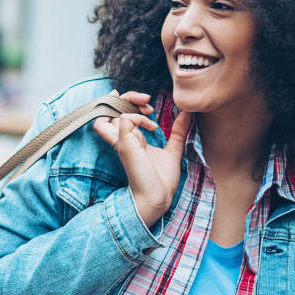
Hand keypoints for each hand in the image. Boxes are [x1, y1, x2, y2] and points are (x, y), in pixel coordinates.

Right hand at [93, 90, 191, 227]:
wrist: (159, 197)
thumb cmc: (162, 180)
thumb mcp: (173, 150)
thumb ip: (178, 131)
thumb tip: (187, 114)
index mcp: (130, 139)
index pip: (117, 113)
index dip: (127, 102)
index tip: (148, 104)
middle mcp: (122, 138)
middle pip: (108, 108)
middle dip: (127, 97)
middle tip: (147, 100)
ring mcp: (122, 141)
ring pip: (107, 112)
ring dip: (127, 103)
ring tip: (147, 108)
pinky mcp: (125, 145)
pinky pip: (124, 119)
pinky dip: (138, 117)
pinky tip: (152, 127)